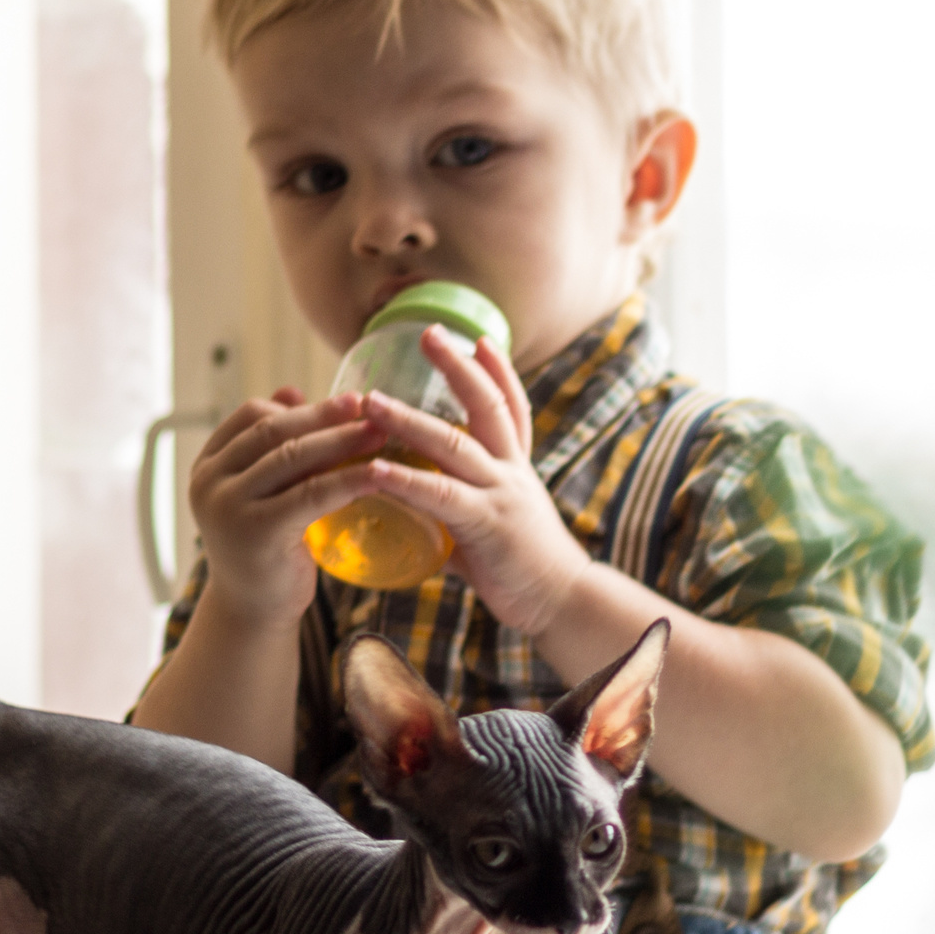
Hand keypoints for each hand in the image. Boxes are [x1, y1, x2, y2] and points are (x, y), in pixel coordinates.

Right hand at [186, 387, 385, 627]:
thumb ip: (273, 447)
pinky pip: (311, 494)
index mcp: (208, 465)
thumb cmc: (267, 546)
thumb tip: (293, 390)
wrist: (254, 610)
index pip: (251, 415)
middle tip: (369, 405)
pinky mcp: (257, 532)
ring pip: (292, 457)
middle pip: (273, 430)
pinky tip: (378, 474)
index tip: (346, 401)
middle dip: (325, 416)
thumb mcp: (264, 490)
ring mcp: (227, 506)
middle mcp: (208, 482)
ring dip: (341, 441)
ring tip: (379, 434)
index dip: (300, 406)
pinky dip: (348, 479)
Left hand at [354, 330, 592, 634]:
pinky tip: (374, 470)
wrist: (561, 601)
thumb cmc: (524, 569)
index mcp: (516, 468)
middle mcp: (512, 472)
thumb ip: (456, 516)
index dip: (498, 371)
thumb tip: (417, 519)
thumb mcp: (493, 528)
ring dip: (410, 419)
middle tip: (429, 332)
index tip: (481, 338)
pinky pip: (441, 496)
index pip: (511, 408)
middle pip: (488, 405)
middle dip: (458, 367)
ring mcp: (502, 494)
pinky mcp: (487, 524)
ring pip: (454, 444)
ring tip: (372, 401)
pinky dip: (406, 481)